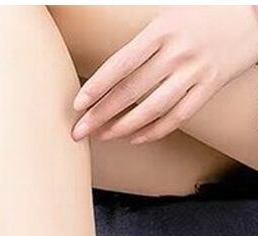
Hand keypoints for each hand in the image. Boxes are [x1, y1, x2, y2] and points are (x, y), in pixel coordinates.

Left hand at [72, 6, 257, 143]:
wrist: (251, 15)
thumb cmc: (198, 18)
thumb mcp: (166, 20)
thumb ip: (139, 47)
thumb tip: (103, 82)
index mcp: (162, 29)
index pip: (120, 64)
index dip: (96, 88)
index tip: (77, 106)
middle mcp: (178, 51)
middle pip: (130, 92)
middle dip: (99, 115)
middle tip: (78, 131)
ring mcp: (196, 70)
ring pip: (152, 109)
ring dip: (122, 127)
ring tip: (103, 136)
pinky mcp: (211, 86)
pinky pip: (178, 117)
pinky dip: (153, 131)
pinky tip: (134, 138)